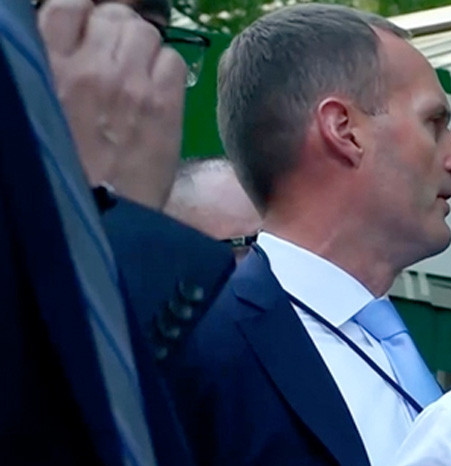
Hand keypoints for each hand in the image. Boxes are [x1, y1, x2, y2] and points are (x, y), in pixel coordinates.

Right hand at [39, 0, 185, 208]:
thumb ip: (50, 69)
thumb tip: (70, 46)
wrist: (96, 222)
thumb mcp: (38, 108)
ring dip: (143, 48)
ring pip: (146, 32)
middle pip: (112, 15)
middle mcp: (87, 68)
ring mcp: (129, 84)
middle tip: (116, 59)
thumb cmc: (62, 171)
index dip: (82, 16)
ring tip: (136, 76)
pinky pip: (174, 60)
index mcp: (44, 65)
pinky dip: (166, 70)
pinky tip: (156, 94)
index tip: (87, 32)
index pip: (67, 6)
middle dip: (115, 32)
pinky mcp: (163, 106)